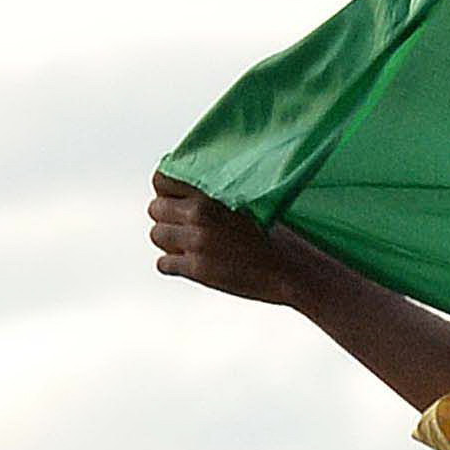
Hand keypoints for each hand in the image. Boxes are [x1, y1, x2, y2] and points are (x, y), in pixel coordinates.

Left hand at [149, 176, 325, 307]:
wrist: (294, 270)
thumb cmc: (279, 235)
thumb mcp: (251, 200)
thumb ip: (219, 195)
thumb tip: (194, 191)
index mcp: (213, 192)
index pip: (163, 179)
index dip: (164, 189)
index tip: (173, 197)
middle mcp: (199, 214)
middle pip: (155, 208)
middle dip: (166, 217)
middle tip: (184, 226)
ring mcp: (196, 242)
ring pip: (156, 235)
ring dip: (169, 241)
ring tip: (189, 246)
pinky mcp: (197, 269)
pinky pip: (163, 264)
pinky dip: (173, 265)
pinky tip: (190, 265)